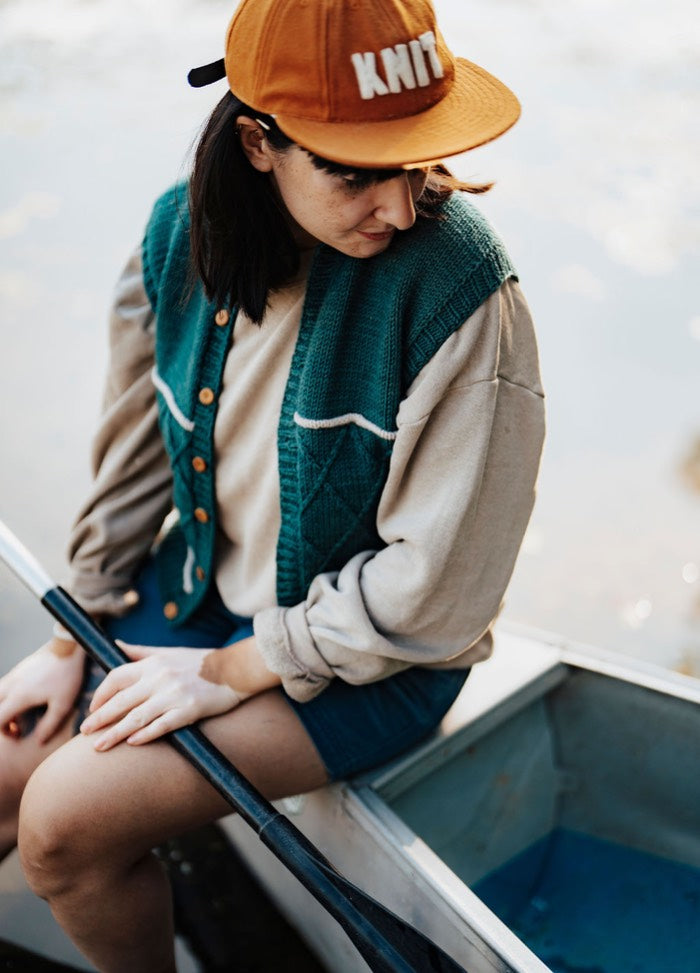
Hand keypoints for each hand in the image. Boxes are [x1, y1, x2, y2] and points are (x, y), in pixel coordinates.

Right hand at [0, 639, 84, 743]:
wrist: (68, 647)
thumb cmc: (67, 676)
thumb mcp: (63, 704)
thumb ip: (49, 725)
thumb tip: (39, 740)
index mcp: (19, 697)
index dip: (4, 731)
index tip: (18, 733)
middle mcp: (11, 685)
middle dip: (1, 721)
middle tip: (17, 726)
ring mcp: (13, 675)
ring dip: (3, 708)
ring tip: (20, 713)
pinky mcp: (19, 668)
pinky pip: (4, 685)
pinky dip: (7, 697)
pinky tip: (25, 698)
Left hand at [79, 644, 248, 750]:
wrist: (234, 669)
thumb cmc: (199, 661)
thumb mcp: (168, 652)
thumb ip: (140, 652)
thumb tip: (116, 645)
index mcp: (153, 663)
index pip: (117, 677)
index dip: (101, 695)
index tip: (92, 708)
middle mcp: (160, 678)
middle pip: (121, 701)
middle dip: (100, 718)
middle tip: (84, 732)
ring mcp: (174, 695)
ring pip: (137, 717)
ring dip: (115, 733)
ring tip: (99, 745)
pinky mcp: (189, 710)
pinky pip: (161, 726)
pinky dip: (145, 735)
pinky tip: (132, 743)